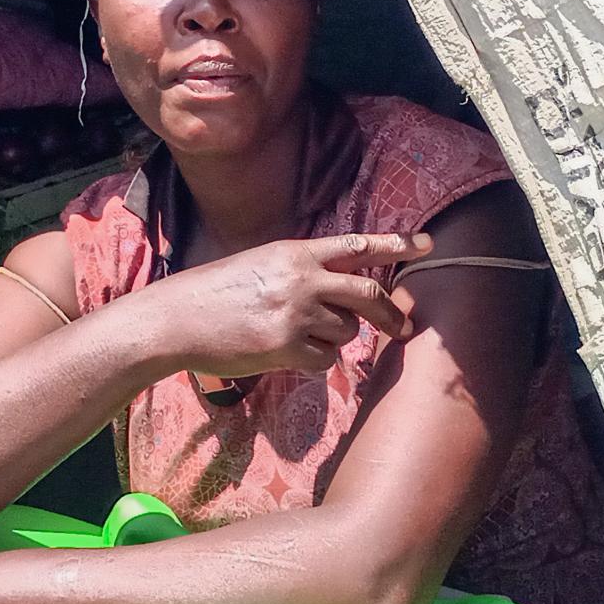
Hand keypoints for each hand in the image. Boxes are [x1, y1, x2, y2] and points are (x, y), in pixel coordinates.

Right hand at [133, 231, 430, 379]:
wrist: (176, 319)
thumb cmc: (214, 293)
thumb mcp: (261, 264)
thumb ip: (301, 271)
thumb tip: (341, 290)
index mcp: (295, 252)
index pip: (356, 245)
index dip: (396, 244)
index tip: (428, 243)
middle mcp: (302, 278)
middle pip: (369, 293)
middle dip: (392, 313)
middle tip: (405, 326)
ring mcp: (296, 312)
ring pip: (347, 330)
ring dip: (336, 338)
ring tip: (301, 336)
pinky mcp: (287, 345)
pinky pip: (325, 359)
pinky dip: (316, 361)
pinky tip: (289, 354)